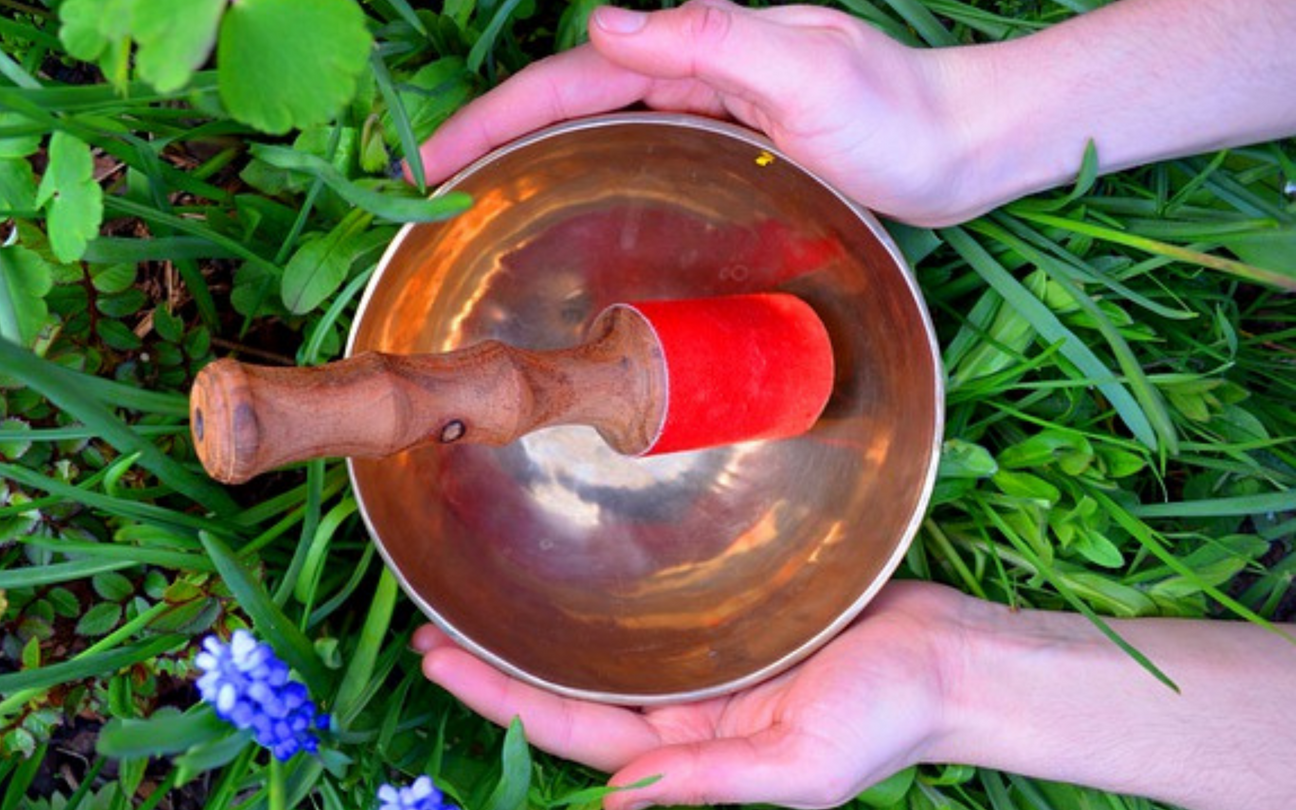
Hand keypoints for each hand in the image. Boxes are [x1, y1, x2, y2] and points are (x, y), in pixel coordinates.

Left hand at [414, 581, 972, 809]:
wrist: (951, 657)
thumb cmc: (887, 716)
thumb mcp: (800, 766)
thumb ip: (708, 781)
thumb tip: (617, 804)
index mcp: (692, 749)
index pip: (573, 731)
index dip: (500, 700)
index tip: (437, 662)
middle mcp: (685, 709)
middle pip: (571, 691)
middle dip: (498, 668)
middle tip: (427, 631)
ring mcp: (705, 663)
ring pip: (603, 650)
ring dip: (537, 632)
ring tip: (470, 603)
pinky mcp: (731, 618)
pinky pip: (651, 611)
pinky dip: (601, 600)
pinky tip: (566, 574)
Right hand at [415, 0, 983, 226]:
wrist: (964, 145)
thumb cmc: (897, 114)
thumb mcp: (806, 70)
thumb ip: (712, 39)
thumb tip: (603, 21)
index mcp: (695, 47)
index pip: (566, 80)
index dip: (492, 118)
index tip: (431, 165)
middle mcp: (692, 70)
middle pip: (565, 101)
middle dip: (491, 136)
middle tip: (430, 193)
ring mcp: (708, 108)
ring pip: (595, 127)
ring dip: (530, 155)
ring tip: (476, 201)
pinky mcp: (729, 145)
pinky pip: (636, 152)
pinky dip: (587, 171)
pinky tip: (574, 203)